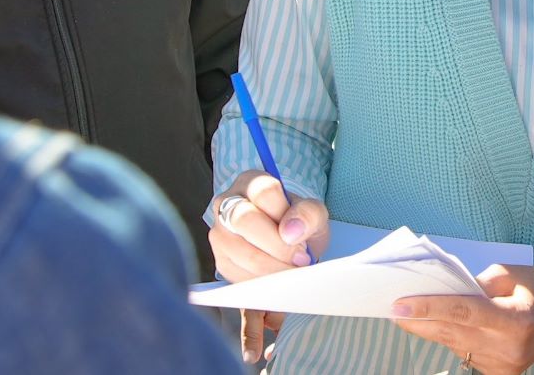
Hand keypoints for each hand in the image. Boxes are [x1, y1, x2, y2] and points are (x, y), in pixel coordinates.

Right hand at [209, 171, 329, 362]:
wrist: (290, 234)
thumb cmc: (299, 218)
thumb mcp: (313, 210)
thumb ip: (307, 214)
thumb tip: (291, 233)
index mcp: (250, 184)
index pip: (263, 192)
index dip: (284, 217)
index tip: (301, 242)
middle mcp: (227, 208)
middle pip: (243, 223)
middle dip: (274, 248)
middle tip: (299, 263)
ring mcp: (220, 239)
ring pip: (234, 256)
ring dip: (266, 274)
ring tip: (291, 281)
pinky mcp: (224, 270)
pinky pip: (233, 294)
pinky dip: (247, 327)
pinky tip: (256, 350)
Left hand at [392, 264, 533, 374]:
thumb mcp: (510, 273)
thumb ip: (476, 284)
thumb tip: (442, 292)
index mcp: (515, 320)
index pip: (463, 312)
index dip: (429, 308)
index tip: (399, 304)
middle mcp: (509, 349)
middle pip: (452, 333)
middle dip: (419, 321)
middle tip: (391, 308)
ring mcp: (505, 365)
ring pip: (455, 345)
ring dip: (432, 329)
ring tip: (409, 313)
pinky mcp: (503, 373)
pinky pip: (467, 353)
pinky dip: (452, 338)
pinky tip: (438, 325)